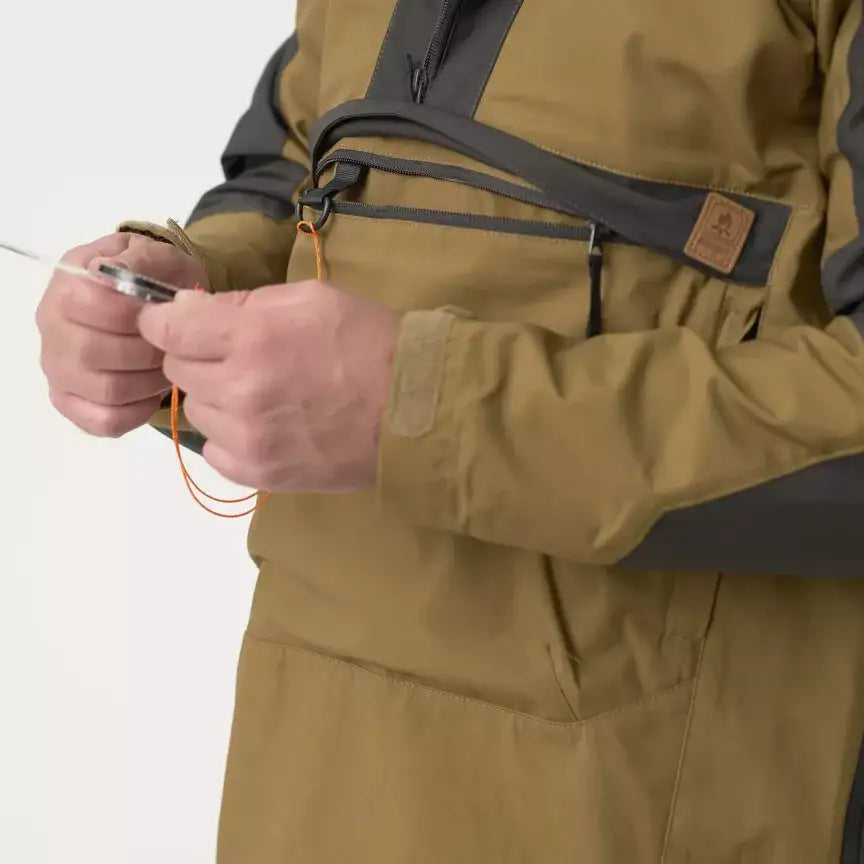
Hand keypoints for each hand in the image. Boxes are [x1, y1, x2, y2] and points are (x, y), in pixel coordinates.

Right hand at [35, 232, 208, 436]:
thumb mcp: (155, 256)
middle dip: (145, 352)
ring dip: (148, 383)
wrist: (158, 304)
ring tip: (166, 367)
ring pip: (105, 391)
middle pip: (92, 352)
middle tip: (173, 347)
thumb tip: (111, 273)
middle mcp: (52, 328)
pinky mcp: (73, 403)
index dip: (131, 313)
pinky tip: (152, 392)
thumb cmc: (156, 278)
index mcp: (67, 286)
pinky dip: (137, 413)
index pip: (87, 304)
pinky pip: (104, 422)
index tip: (162, 316)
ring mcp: (59, 370)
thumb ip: (137, 262)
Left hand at [137, 279, 398, 491]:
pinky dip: (229, 435)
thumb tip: (189, 311)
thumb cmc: (368, 342)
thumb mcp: (312, 297)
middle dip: (197, 354)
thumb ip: (245, 301)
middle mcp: (240, 390)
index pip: (167, 328)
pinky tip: (260, 424)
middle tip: (236, 353)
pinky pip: (214, 451)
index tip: (177, 321)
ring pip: (196, 410)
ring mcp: (248, 438)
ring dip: (215, 396)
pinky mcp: (260, 473)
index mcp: (251, 337)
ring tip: (258, 391)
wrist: (413, 411)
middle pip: (177, 369)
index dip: (164, 320)